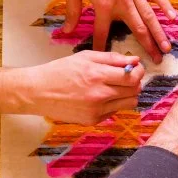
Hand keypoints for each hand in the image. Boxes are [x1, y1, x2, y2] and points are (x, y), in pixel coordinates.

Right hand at [13, 51, 144, 125]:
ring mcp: (96, 110)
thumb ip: (112, 58)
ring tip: (118, 87)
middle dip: (136, 82)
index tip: (136, 67)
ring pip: (129, 103)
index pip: (132, 77)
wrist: (38, 92)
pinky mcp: (93, 120)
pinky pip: (115, 111)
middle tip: (129, 77)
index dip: (139, 71)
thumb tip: (135, 59)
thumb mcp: (85, 57)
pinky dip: (114, 103)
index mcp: (97, 75)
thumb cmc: (61, 70)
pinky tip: (103, 97)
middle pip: (134, 91)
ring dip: (129, 94)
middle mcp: (99, 95)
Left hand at [63, 0, 177, 63]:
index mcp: (102, 6)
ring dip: (159, 33)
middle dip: (146, 47)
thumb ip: (73, 12)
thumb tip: (67, 31)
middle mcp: (121, 1)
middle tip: (155, 61)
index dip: (104, 46)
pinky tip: (172, 17)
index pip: (103, 33)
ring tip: (166, 47)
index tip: (109, 60)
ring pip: (149, 16)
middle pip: (136, 29)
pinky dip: (165, 6)